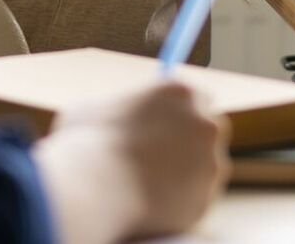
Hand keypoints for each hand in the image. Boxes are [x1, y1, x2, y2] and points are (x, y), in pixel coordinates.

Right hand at [35, 82, 228, 243]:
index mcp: (180, 92)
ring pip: (205, 166)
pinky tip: (151, 202)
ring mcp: (210, 164)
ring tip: (147, 182)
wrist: (93, 190)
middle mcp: (204, 124)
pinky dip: (179, 201)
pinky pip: (195, 198)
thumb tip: (113, 114)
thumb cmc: (84, 143)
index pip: (195, 95)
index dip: (178, 110)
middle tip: (163, 152)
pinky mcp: (205, 200)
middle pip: (208, 127)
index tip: (167, 121)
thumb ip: (117, 108)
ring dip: (185, 172)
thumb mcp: (95, 108)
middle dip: (190, 139)